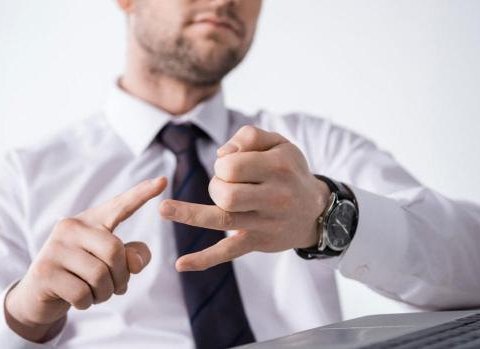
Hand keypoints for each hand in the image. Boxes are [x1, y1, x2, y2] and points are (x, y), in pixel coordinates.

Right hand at [5, 176, 166, 341]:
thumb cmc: (81, 275)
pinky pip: (82, 293)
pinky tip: (79, 300)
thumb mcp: (109, 264)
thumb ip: (130, 257)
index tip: (163, 181)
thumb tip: (136, 262)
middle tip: (117, 288)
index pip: (119, 206)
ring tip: (97, 294)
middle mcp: (70, 227)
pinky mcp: (45, 272)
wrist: (38, 295)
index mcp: (90, 221)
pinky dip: (87, 303)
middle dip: (122, 276)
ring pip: (99, 275)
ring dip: (105, 293)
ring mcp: (55, 248)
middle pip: (114, 251)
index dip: (141, 195)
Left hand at [159, 125, 328, 271]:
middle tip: (227, 184)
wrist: (316, 211)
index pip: (232, 165)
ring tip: (163, 209)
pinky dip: (204, 259)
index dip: (223, 164)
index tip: (231, 165)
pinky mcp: (257, 242)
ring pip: (222, 219)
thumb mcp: (279, 143)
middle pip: (225, 193)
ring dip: (190, 213)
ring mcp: (264, 223)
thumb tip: (221, 155)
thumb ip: (249, 137)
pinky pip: (228, 252)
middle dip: (216, 185)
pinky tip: (181, 264)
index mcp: (277, 167)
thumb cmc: (290, 171)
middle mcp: (273, 196)